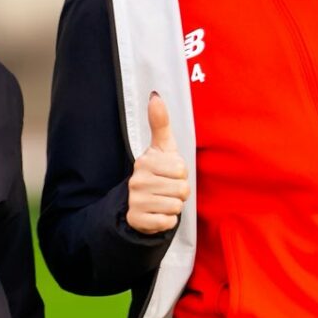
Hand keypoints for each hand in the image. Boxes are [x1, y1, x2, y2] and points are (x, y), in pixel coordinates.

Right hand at [126, 93, 188, 234]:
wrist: (139, 205)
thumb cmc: (158, 172)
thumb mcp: (162, 148)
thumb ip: (160, 122)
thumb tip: (155, 95)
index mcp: (145, 161)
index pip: (181, 170)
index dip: (181, 175)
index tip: (169, 174)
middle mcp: (137, 180)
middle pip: (182, 189)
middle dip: (179, 192)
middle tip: (166, 190)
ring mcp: (135, 201)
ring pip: (176, 206)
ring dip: (174, 206)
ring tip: (162, 201)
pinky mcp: (137, 220)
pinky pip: (168, 222)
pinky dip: (167, 221)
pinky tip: (157, 214)